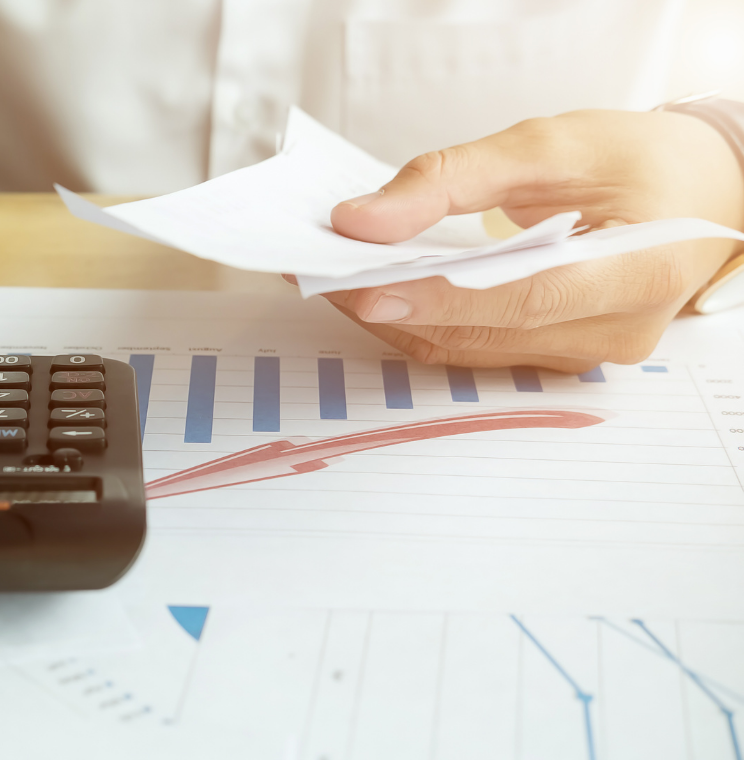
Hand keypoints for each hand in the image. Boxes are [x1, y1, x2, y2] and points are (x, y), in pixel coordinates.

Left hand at [310, 110, 743, 372]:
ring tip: (335, 280)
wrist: (699, 188)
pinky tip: (380, 292)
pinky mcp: (558, 355)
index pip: (526, 296)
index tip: (364, 288)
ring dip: (399, 318)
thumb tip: (361, 220)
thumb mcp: (551, 143)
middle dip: (395, 306)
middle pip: (487, 332)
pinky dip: (424, 322)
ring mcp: (587, 352)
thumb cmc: (638, 160)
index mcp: (641, 268)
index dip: (441, 297)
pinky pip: (478, 349)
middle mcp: (617, 329)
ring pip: (472, 351)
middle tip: (320, 274)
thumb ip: (452, 179)